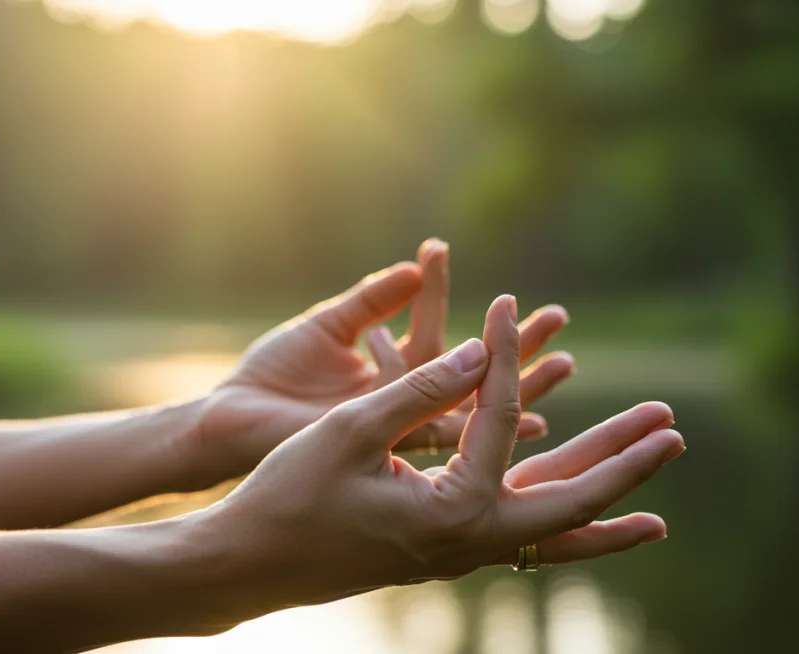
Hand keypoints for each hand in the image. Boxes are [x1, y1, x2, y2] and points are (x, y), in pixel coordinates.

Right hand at [176, 296, 683, 627]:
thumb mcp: (350, 431)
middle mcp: (469, 543)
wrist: (247, 566)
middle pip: (571, 500)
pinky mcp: (447, 550)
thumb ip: (422, 389)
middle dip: (625, 461)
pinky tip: (582, 495)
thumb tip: (487, 354)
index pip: (500, 421)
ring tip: (655, 464)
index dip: (509, 355)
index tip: (513, 304)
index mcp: (450, 513)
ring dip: (607, 489)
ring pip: (557, 525)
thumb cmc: (287, 496)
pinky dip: (564, 512)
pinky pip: (525, 532)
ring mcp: (461, 554)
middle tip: (673, 427)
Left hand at [186, 240, 575, 484]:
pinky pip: (453, 437)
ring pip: (475, 405)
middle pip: (473, 369)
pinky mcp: (393, 453)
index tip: (501, 275)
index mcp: (386, 369)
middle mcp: (401, 401)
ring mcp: (400, 429)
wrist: (232, 428)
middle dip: (517, 345)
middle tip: (561, 318)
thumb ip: (372, 299)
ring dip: (518, 382)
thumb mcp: (327, 326)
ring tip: (566, 361)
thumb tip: (417, 268)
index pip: (440, 331)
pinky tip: (532, 420)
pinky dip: (492, 427)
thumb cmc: (270, 378)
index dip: (485, 310)